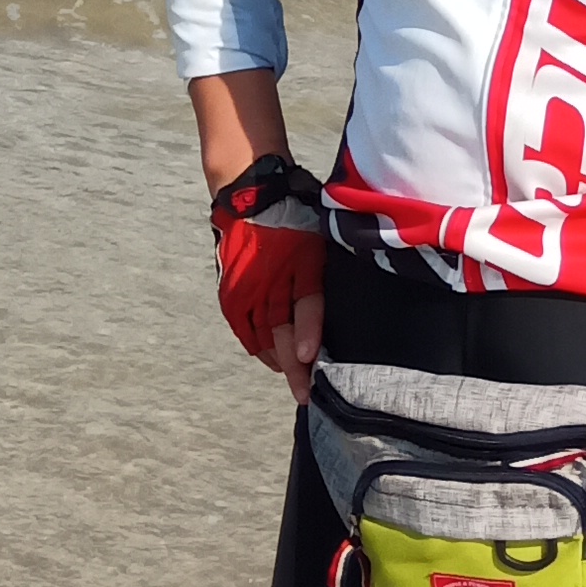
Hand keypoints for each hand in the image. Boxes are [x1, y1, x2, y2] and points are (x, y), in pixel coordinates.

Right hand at [210, 153, 326, 396]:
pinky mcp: (233, 290)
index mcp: (297, 265)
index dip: (308, 336)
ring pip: (262, 335)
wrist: (249, 192)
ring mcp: (248, 288)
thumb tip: (352, 287)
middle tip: (305, 394)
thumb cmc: (294, 211)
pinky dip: (256, 345)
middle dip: (294, 367)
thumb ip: (329, 270)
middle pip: (282, 334)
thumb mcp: (320, 235)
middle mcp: (270, 281)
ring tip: (292, 380)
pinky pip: (243, 327)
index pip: (305, 310)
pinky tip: (269, 357)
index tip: (309, 362)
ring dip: (277, 360)